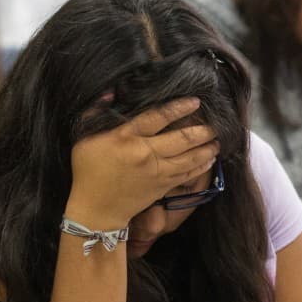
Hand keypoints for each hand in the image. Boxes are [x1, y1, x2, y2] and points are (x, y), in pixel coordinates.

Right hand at [66, 97, 216, 227]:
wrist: (96, 209)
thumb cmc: (88, 171)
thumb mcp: (83, 138)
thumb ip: (94, 113)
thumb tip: (111, 92)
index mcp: (125, 138)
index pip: (157, 117)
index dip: (178, 108)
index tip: (195, 102)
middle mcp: (145, 153)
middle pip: (181, 138)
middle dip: (202, 130)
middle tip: (216, 123)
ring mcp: (156, 172)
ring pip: (189, 157)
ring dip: (207, 148)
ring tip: (218, 140)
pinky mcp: (162, 187)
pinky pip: (188, 175)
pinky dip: (201, 166)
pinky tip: (210, 159)